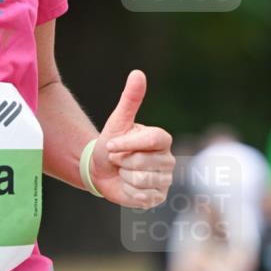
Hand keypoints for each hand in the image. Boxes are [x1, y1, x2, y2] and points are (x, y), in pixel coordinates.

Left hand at [90, 70, 174, 207]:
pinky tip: (126, 185)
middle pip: (143, 163)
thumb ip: (130, 99)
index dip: (127, 144)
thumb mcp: (117, 122)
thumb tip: (138, 73)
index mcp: (162, 139)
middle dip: (122, 161)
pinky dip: (127, 192)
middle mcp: (168, 159)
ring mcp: (165, 180)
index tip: (111, 145)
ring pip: (141, 180)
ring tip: (123, 171)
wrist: (101, 170)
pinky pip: (140, 196)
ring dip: (124, 176)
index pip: (151, 140)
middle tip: (118, 159)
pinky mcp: (157, 197)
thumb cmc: (110, 144)